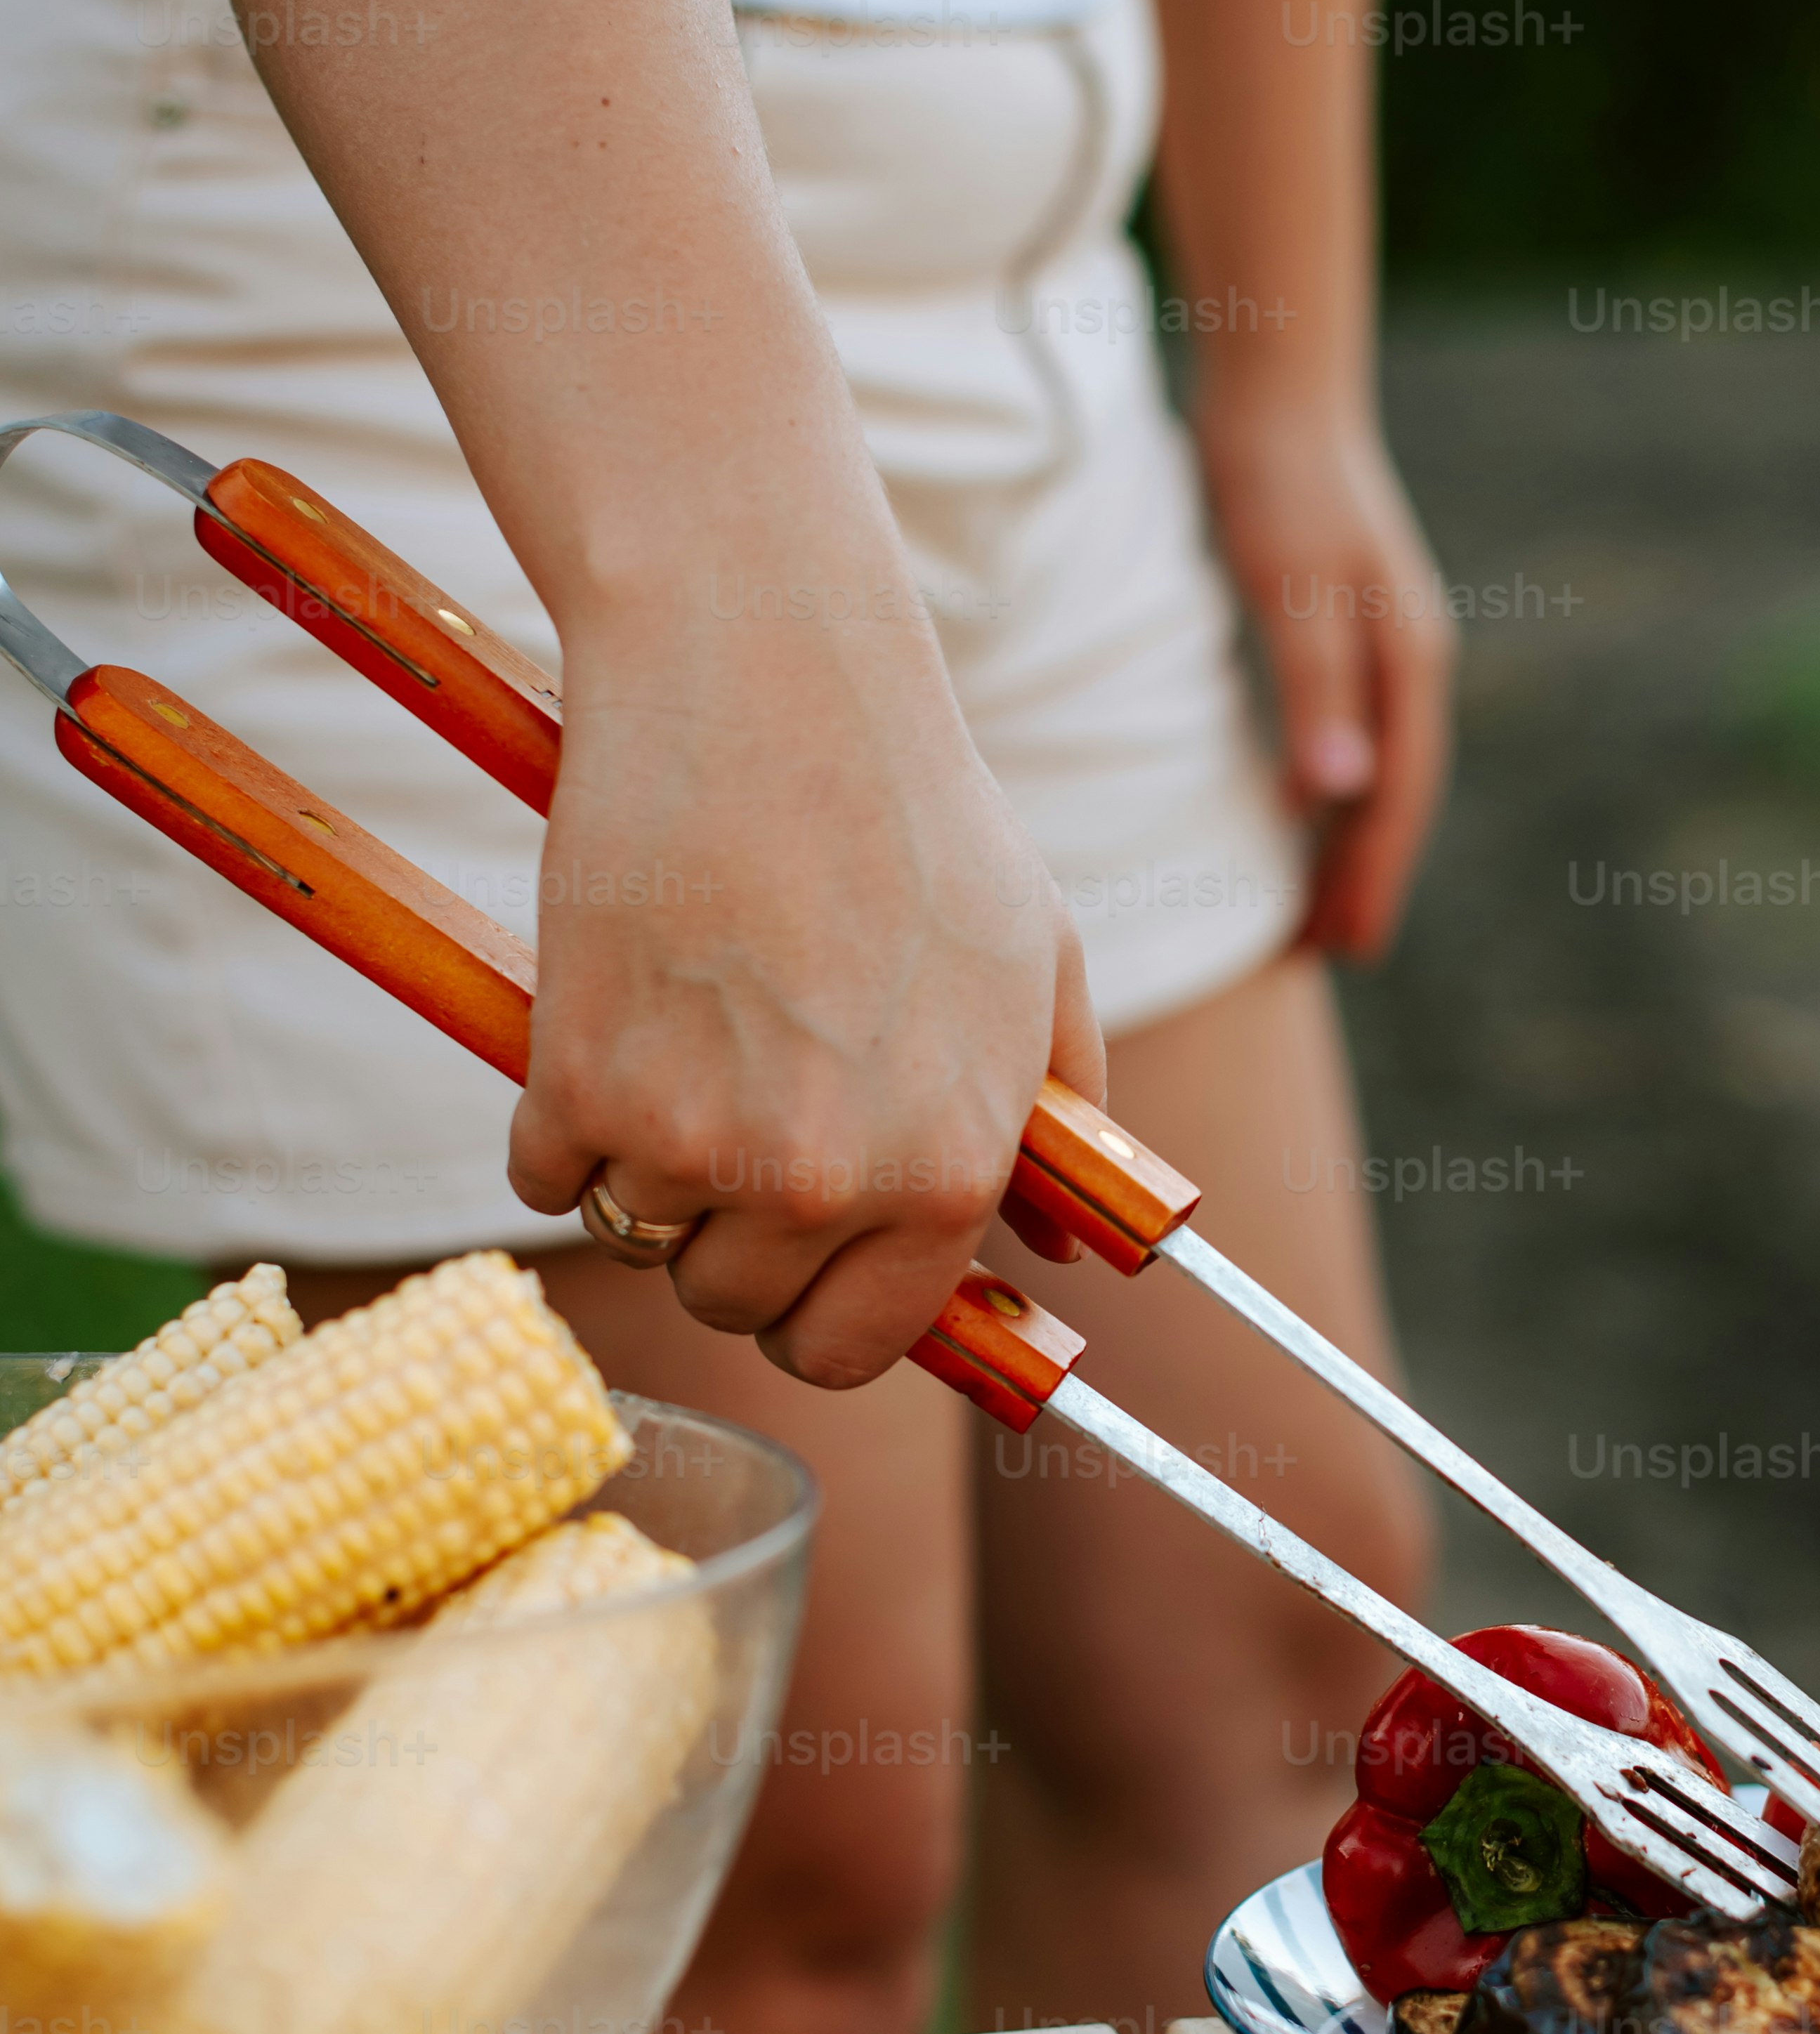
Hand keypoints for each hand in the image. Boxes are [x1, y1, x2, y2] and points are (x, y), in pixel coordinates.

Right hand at [507, 587, 1100, 1386]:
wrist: (763, 683)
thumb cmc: (912, 811)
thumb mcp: (1038, 964)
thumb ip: (1058, 1116)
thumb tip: (1060, 1250)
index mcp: (943, 1175)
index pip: (853, 1350)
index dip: (820, 1313)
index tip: (801, 1262)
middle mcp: (822, 1184)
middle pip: (735, 1306)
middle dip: (731, 1238)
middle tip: (735, 1119)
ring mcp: (692, 1144)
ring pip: (640, 1240)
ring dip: (647, 1172)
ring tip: (688, 1044)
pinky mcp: (580, 1088)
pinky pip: (545, 1178)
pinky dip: (559, 1125)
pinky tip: (612, 1022)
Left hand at [1192, 395, 1454, 960]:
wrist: (1277, 392)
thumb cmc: (1277, 483)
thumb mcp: (1291, 588)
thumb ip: (1315, 691)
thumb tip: (1337, 797)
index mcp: (1406, 661)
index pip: (1395, 797)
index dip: (1372, 877)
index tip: (1345, 948)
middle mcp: (1407, 659)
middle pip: (1394, 795)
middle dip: (1365, 878)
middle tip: (1328, 956)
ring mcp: (1381, 645)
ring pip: (1373, 770)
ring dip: (1347, 843)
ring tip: (1314, 907)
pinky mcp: (1345, 629)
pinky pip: (1348, 734)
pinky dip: (1328, 789)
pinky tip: (1292, 811)